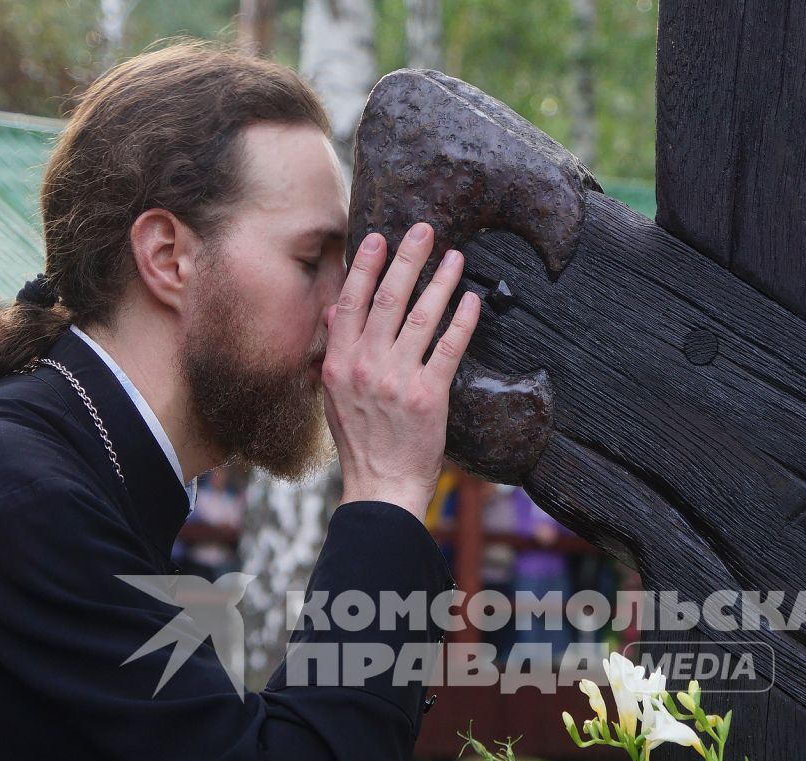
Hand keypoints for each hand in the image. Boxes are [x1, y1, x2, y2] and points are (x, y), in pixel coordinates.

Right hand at [321, 223, 481, 518]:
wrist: (381, 485)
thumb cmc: (360, 442)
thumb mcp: (334, 396)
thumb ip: (336, 351)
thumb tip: (335, 312)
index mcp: (339, 364)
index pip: (351, 303)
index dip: (365, 267)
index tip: (378, 238)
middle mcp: (366, 366)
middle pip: (389, 300)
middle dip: (407, 259)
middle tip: (424, 231)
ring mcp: (398, 380)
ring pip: (421, 317)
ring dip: (440, 282)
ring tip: (455, 258)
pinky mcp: (429, 395)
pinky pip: (448, 348)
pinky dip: (461, 320)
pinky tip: (471, 300)